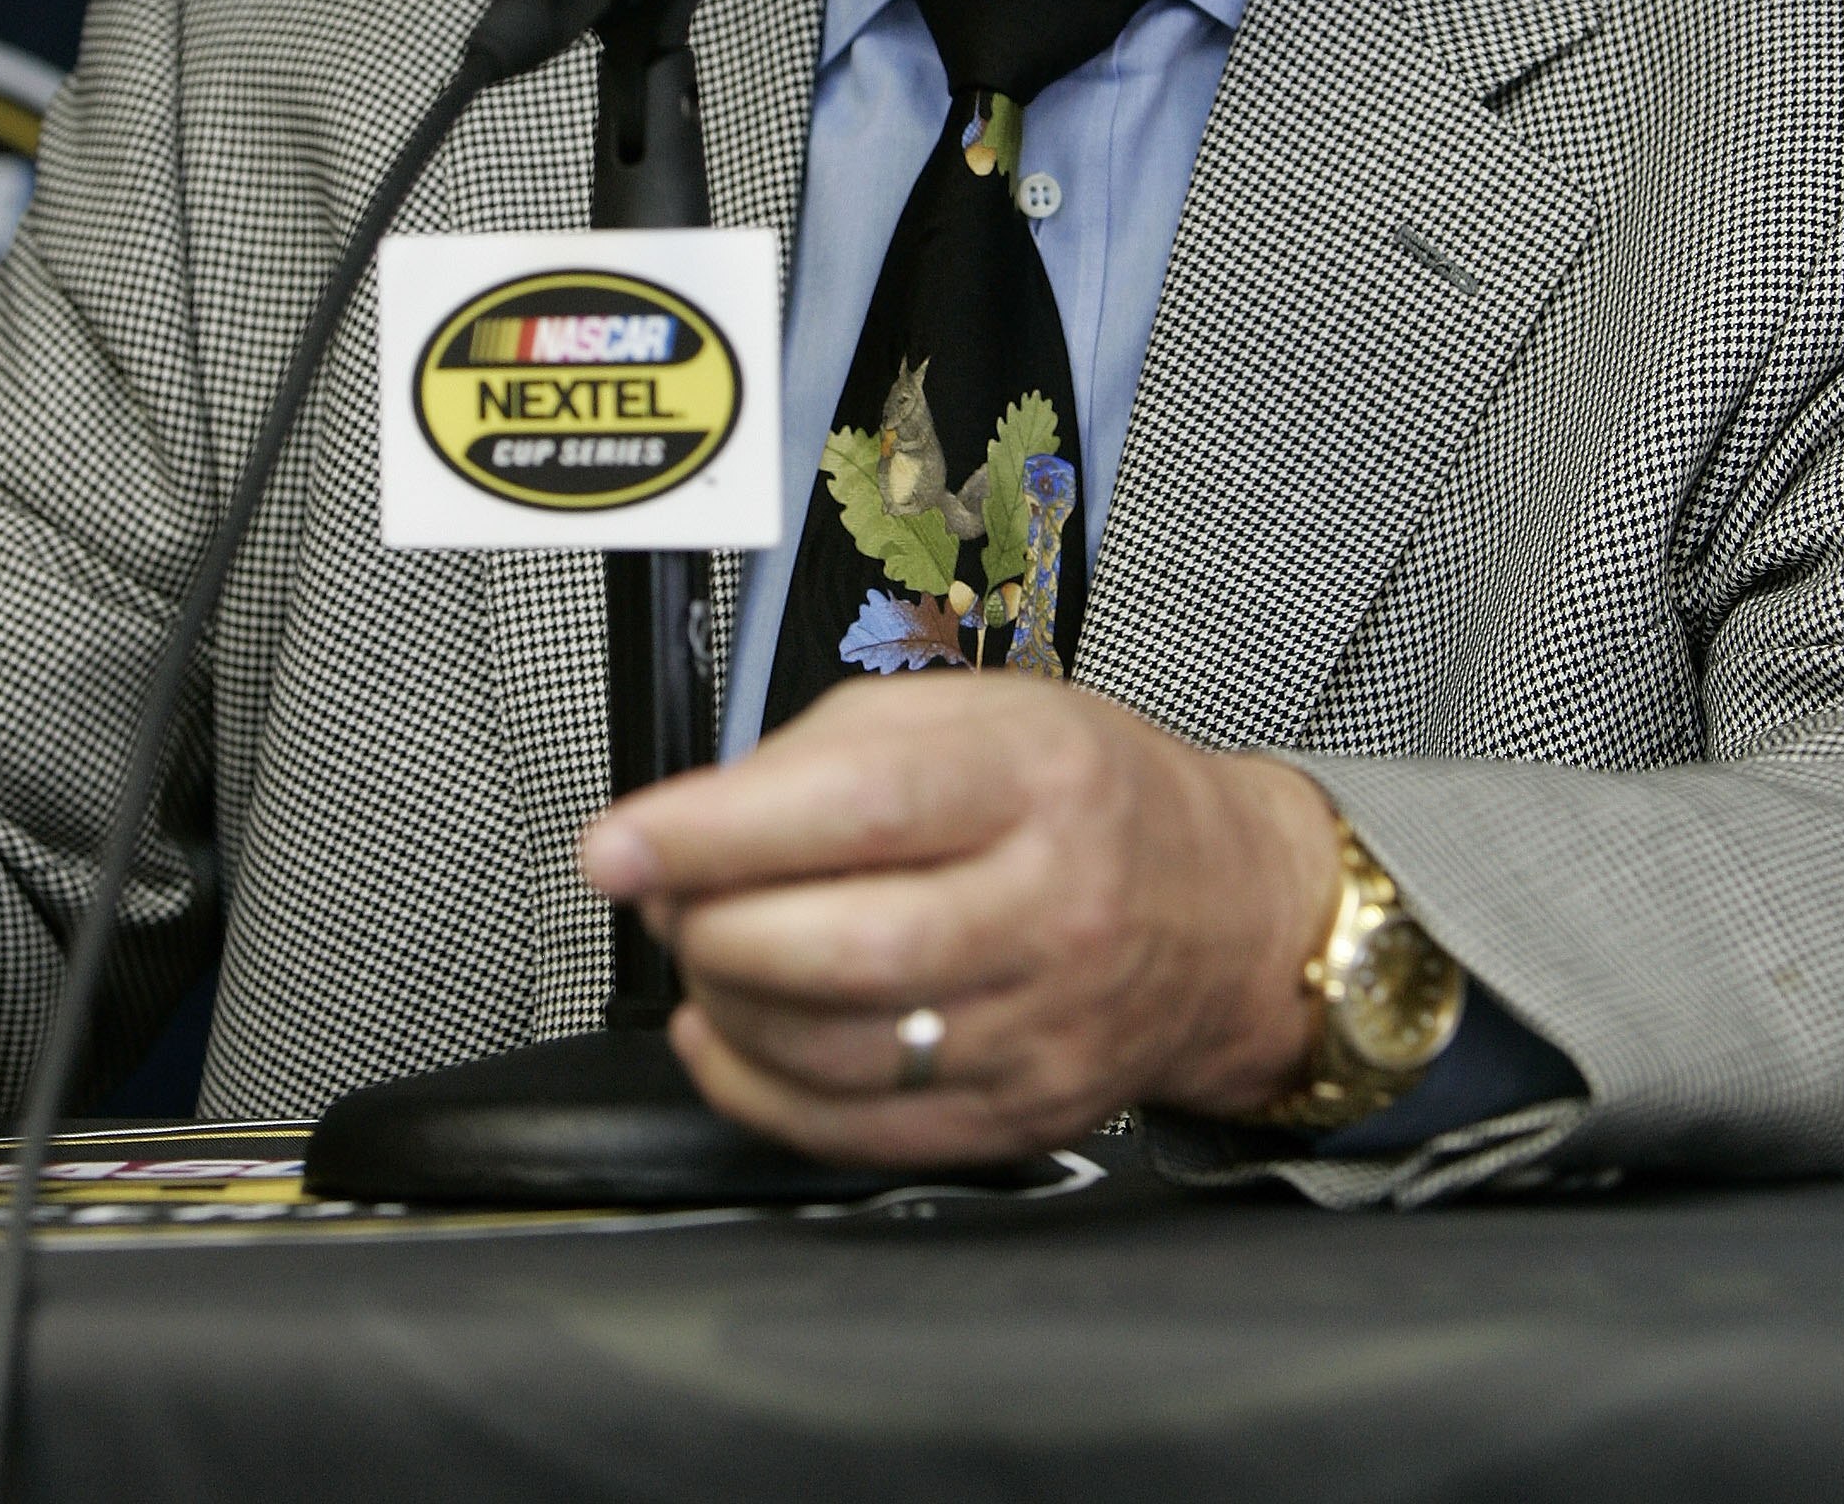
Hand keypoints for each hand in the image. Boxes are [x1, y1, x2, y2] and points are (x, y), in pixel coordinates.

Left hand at [577, 674, 1341, 1165]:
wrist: (1225, 911)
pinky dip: (759, 1089)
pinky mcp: (1021, 1118)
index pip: (861, 808)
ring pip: (836, 1052)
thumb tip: (691, 825)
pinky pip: (856, 1131)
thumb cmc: (1083, 795)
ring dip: (727, 1007)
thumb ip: (826, 751)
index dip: (718, 831)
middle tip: (670, 896)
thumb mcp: (975, 712)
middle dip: (713, 929)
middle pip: (841, 948)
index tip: (618, 843)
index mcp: (1036, 779)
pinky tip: (734, 1034)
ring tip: (711, 954)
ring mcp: (1042, 1027)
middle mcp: (1052, 906)